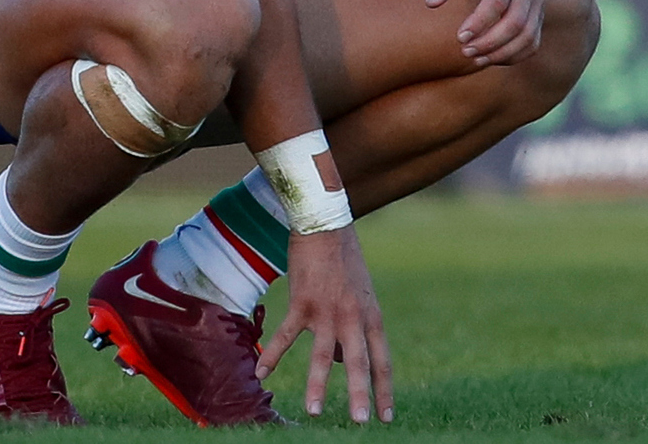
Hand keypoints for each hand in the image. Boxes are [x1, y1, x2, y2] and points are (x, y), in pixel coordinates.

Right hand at [256, 227, 393, 422]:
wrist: (325, 225)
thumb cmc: (344, 260)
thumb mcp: (361, 295)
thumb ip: (354, 328)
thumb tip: (339, 362)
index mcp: (371, 317)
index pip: (381, 361)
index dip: (384, 390)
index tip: (386, 417)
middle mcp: (353, 317)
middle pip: (358, 363)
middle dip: (359, 395)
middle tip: (360, 423)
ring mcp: (327, 311)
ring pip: (322, 356)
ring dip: (317, 385)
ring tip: (313, 412)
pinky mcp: (302, 303)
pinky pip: (286, 336)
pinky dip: (273, 357)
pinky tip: (261, 375)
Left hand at [425, 0, 542, 67]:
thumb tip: (431, 3)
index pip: (498, 1)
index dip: (479, 22)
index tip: (459, 37)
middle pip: (515, 22)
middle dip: (490, 42)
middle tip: (465, 51)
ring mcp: (537, 2)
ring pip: (526, 36)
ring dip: (502, 53)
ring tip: (476, 58)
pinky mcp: (537, 15)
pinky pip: (531, 42)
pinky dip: (513, 55)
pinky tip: (491, 58)